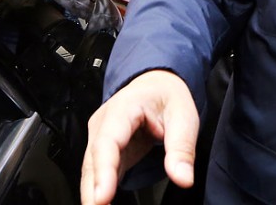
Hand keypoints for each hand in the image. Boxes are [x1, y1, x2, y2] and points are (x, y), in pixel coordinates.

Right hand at [81, 70, 198, 204]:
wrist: (157, 83)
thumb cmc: (167, 95)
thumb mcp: (184, 115)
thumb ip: (182, 147)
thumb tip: (183, 177)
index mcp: (122, 108)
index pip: (108, 142)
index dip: (103, 172)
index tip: (102, 197)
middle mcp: (104, 124)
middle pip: (93, 161)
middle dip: (93, 190)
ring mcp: (101, 138)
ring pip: (92, 170)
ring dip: (93, 194)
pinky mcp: (106, 152)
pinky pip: (99, 174)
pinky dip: (100, 191)